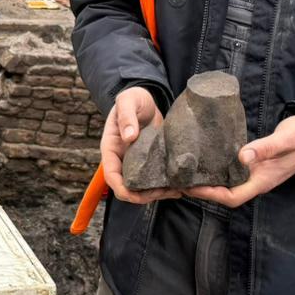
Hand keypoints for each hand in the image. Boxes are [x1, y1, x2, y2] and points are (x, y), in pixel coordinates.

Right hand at [100, 87, 180, 205]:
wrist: (145, 99)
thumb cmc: (132, 99)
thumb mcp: (127, 101)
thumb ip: (126, 116)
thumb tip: (129, 136)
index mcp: (111, 150)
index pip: (112, 176)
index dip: (123, 189)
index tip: (137, 194)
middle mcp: (123, 161)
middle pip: (129, 188)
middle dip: (146, 196)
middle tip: (168, 191)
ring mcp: (137, 164)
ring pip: (144, 188)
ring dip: (159, 193)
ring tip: (179, 190)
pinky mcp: (151, 163)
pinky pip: (156, 179)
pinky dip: (167, 185)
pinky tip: (182, 185)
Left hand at [187, 115, 294, 208]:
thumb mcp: (284, 140)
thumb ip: (265, 148)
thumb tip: (242, 157)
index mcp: (262, 181)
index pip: (233, 197)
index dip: (211, 194)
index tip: (192, 187)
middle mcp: (256, 181)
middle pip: (226, 194)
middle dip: (204, 191)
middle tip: (181, 182)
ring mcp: (255, 174)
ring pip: (228, 185)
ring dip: (208, 182)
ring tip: (187, 174)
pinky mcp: (254, 164)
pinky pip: (232, 173)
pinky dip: (217, 170)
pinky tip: (205, 161)